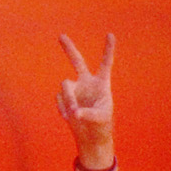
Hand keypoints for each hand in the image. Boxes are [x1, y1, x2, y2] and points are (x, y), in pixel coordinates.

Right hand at [56, 32, 116, 154]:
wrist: (90, 135)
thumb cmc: (102, 124)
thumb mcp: (101, 118)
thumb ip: (89, 114)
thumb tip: (75, 112)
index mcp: (102, 83)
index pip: (105, 63)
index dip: (108, 49)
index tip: (110, 35)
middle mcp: (87, 83)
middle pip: (77, 61)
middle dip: (69, 49)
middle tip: (61, 35)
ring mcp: (74, 89)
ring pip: (65, 85)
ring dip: (69, 98)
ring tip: (74, 113)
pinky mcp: (64, 98)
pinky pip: (60, 98)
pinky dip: (63, 107)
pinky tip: (69, 117)